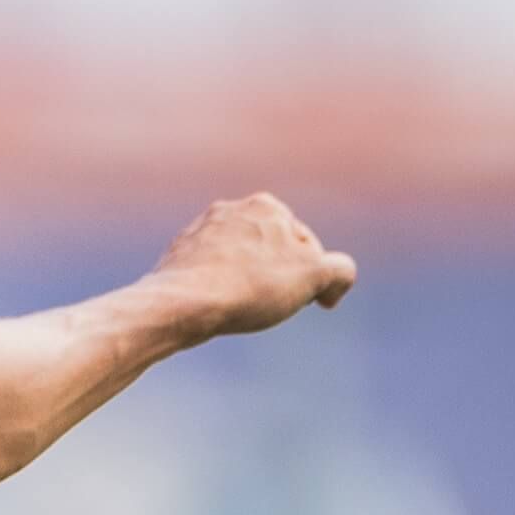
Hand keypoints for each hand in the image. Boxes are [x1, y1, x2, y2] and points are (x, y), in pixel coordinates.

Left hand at [149, 192, 356, 336]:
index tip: (307, 302)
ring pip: (237, 264)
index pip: (306, 246)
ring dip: (245, 285)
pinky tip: (212, 308)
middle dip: (276, 278)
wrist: (180, 305)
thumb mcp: (315, 276)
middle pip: (269, 253)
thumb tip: (338, 279)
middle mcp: (229, 210)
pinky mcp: (174, 258)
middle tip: (268, 304)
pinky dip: (215, 292)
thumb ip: (340, 271)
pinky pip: (207, 276)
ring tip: (239, 307)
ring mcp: (197, 233)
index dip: (312, 279)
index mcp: (266, 205)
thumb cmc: (249, 287)